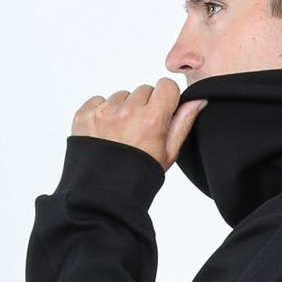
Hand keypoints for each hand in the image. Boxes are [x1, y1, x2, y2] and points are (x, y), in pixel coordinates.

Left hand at [70, 77, 200, 169]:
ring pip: (121, 96)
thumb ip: (183, 122)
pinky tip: (106, 134)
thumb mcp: (168, 153)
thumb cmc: (138, 176)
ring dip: (123, 110)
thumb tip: (197, 100)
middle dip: (144, 106)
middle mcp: (127, 112)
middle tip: (139, 131)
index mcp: (151, 120)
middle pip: (143, 90)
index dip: (166, 99)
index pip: (166, 86)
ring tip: (121, 136)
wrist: (105, 195)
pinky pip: (99, 100)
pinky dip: (103, 113)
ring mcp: (103, 113)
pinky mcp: (85, 115)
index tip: (161, 113)